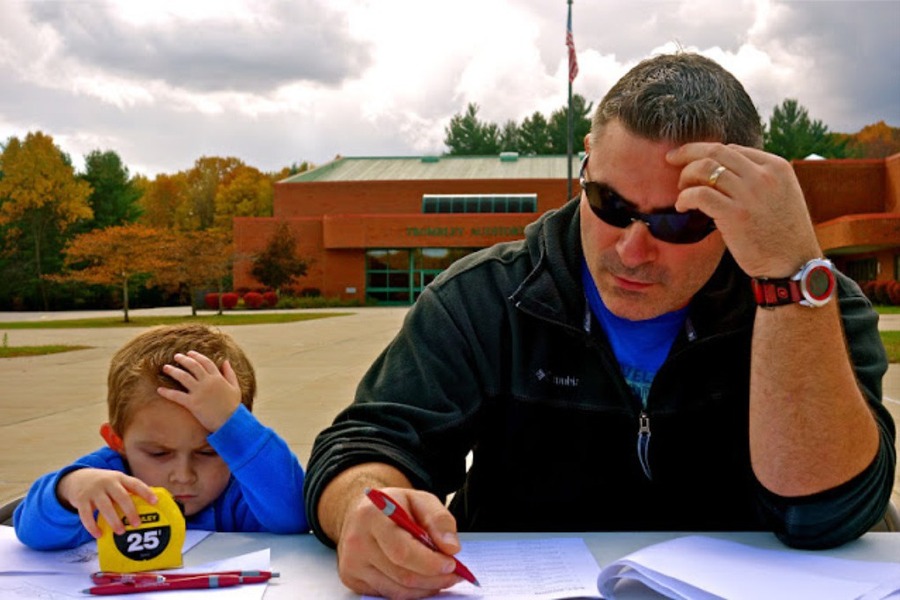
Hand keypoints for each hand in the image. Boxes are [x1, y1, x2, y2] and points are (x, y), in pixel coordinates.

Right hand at [56, 468, 156, 538]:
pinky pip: (86, 515)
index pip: (135, 484)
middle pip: (121, 496)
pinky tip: (99, 535)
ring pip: (105, 507)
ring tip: (121, 531)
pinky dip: (92, 526)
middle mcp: (108, 483)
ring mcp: (94, 491)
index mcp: (120, 478)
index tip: (155, 502)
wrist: (78, 478)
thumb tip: (150, 506)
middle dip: (130, 510)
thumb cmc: (104, 484)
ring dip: (114, 520)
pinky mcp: (81, 500)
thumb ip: (129, 491)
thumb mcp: (117, 482)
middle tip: (137, 524)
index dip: (146, 492)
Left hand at [157, 351, 240, 431]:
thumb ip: (230, 373)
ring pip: (183, 377)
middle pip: (193, 366)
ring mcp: (199, 392)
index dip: (196, 356)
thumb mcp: (235, 387)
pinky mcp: (193, 403)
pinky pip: (177, 396)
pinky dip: (167, 392)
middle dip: (183, 360)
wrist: (231, 422)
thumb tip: (226, 361)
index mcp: (218, 377)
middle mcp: (208, 382)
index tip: (189, 353)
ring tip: (165, 368)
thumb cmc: (233, 406)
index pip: (205, 362)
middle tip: (176, 357)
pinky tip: (159, 390)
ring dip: (173, 371)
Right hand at [336, 487, 462, 598]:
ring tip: (442, 577)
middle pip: (402, 574)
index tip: (452, 564)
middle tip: (454, 574)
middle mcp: (356, 542)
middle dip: (434, 578)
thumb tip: (451, 548)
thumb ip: (439, 519)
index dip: (430, 562)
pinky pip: (389, 594)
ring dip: (426, 588)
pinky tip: (423, 580)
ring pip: (397, 590)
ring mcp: (352, 564)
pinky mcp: (352, 580)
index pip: (402, 550)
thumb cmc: (394, 506)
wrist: (363, 512)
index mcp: (372, 516)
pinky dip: (412, 592)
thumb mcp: (420, 500)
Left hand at [667, 143, 822, 277]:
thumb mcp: (780, 195)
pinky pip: (699, 194)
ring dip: (685, 176)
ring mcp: (749, 194)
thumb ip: (758, 179)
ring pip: (704, 168)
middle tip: (671, 160)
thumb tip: (724, 171)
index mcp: (776, 166)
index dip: (706, 152)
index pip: (732, 149)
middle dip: (687, 153)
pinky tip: (682, 207)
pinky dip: (684, 197)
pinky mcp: (734, 215)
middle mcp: (764, 175)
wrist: (794, 263)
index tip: (691, 160)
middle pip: (715, 151)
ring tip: (681, 190)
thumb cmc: (782, 234)